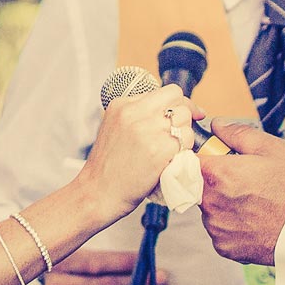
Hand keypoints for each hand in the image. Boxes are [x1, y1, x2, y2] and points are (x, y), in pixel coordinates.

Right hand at [43, 247, 167, 284]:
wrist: (36, 272)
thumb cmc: (73, 256)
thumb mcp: (82, 242)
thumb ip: (102, 240)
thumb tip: (132, 231)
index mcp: (59, 262)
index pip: (98, 263)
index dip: (126, 263)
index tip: (149, 260)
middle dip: (136, 280)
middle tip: (162, 277)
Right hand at [78, 83, 195, 216]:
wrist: (97, 192)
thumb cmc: (108, 165)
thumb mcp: (115, 127)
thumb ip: (139, 114)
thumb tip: (175, 108)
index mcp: (123, 104)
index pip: (167, 91)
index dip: (178, 104)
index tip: (181, 116)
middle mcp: (134, 112)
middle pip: (180, 102)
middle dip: (184, 118)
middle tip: (177, 135)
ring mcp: (148, 129)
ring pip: (186, 120)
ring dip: (184, 135)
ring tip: (170, 150)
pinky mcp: (159, 149)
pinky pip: (187, 140)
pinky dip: (184, 151)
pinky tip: (170, 160)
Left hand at [198, 121, 284, 264]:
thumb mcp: (270, 148)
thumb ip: (236, 134)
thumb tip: (216, 126)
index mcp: (217, 174)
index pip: (188, 160)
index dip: (202, 157)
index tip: (216, 158)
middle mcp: (210, 202)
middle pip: (198, 185)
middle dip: (215, 181)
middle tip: (245, 181)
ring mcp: (216, 227)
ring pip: (209, 209)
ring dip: (223, 204)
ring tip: (254, 202)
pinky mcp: (224, 247)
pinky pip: (220, 230)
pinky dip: (232, 225)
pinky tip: (254, 220)